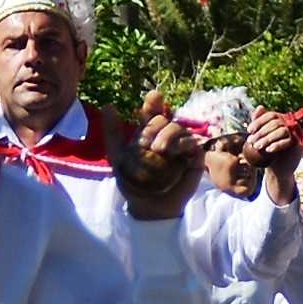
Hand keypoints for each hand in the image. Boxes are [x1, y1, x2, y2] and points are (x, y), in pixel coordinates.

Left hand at [115, 96, 201, 217]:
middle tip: (146, 144)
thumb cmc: (134, 183)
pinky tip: (172, 152)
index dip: (154, 103)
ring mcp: (181, 147)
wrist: (147, 206)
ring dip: (167, 134)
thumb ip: (112, 132)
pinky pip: (192, 143)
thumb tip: (108, 105)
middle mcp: (166, 137)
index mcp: (149, 133)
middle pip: (164, 119)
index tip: (153, 98)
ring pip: (178, 127)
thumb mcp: (118, 156)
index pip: (153, 112)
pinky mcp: (194, 158)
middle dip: (155, 126)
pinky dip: (182, 143)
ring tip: (158, 150)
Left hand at [247, 109, 302, 170]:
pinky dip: (277, 145)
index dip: (259, 121)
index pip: (271, 115)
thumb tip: (260, 107)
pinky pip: (288, 141)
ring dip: (267, 138)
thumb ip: (260, 123)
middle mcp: (291, 124)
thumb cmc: (268, 152)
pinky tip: (268, 150)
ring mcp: (296, 134)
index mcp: (282, 120)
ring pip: (282, 130)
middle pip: (276, 122)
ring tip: (257, 147)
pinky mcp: (299, 144)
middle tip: (251, 141)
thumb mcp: (261, 137)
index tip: (249, 130)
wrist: (277, 169)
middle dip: (261, 132)